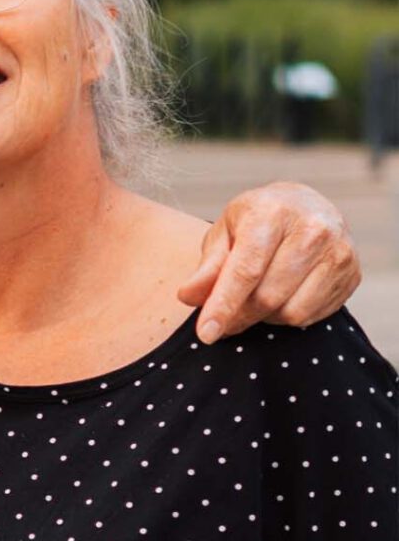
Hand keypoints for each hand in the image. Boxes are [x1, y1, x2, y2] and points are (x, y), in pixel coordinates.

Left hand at [178, 184, 358, 341]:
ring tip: (257, 297)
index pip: (246, 270)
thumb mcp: (225, 232)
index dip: (223, 305)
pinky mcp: (352, 273)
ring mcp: (339, 251)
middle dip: (239, 316)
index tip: (206, 334)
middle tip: (223, 318)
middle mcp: (312, 229)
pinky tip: (283, 296)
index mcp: (272, 213)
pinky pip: (311, 315)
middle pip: (267, 297)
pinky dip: (288, 316)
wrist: (307, 206)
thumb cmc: (257, 221)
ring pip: (291, 312)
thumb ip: (208, 267)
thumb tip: (189, 297)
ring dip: (264, 317)